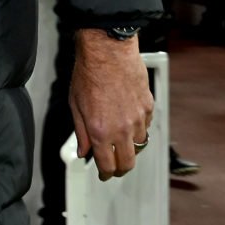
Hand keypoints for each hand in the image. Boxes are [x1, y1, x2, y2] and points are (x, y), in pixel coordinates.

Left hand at [69, 30, 154, 180]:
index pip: (107, 165)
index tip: (104, 173)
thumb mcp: (75, 105)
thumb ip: (81, 133)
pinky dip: (139, 127)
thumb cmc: (89, 73)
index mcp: (100, 131)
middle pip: (128, 162)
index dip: (105, 174)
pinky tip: (130, 120)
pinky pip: (147, 125)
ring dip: (131, 146)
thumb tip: (83, 151)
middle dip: (121, 168)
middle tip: (115, 165)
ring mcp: (137, 118)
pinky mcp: (148, 106)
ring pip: (140, 145)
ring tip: (122, 139)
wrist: (108, 51)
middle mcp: (121, 129)